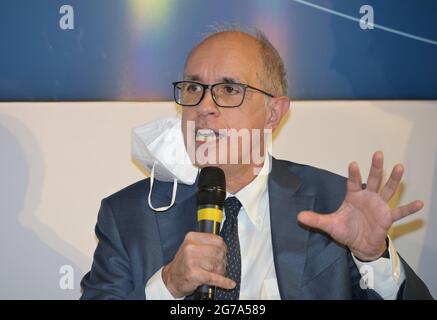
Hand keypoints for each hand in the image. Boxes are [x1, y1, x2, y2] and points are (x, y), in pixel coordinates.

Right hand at [161, 231, 235, 297]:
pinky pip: (214, 278)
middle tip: (219, 265)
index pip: (217, 240)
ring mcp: (191, 261)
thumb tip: (224, 247)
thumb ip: (206, 243)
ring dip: (220, 271)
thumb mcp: (191, 246)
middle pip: (219, 252)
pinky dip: (224, 282)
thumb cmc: (184, 262)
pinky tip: (230, 284)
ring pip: (217, 264)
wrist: (172, 278)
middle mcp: (190, 248)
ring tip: (216, 272)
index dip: (223, 248)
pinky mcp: (194, 275)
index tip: (223, 252)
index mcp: (192, 238)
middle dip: (223, 261)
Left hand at [298, 151, 423, 260]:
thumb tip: (298, 217)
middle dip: (376, 167)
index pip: (353, 182)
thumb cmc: (346, 231)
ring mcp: (379, 206)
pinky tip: (420, 203)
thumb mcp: (330, 225)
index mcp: (353, 196)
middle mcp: (368, 197)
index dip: (353, 173)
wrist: (359, 244)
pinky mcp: (387, 217)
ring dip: (394, 180)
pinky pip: (399, 212)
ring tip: (400, 167)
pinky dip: (409, 209)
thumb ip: (316, 220)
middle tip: (379, 153)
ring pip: (388, 190)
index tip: (353, 163)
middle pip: (373, 180)